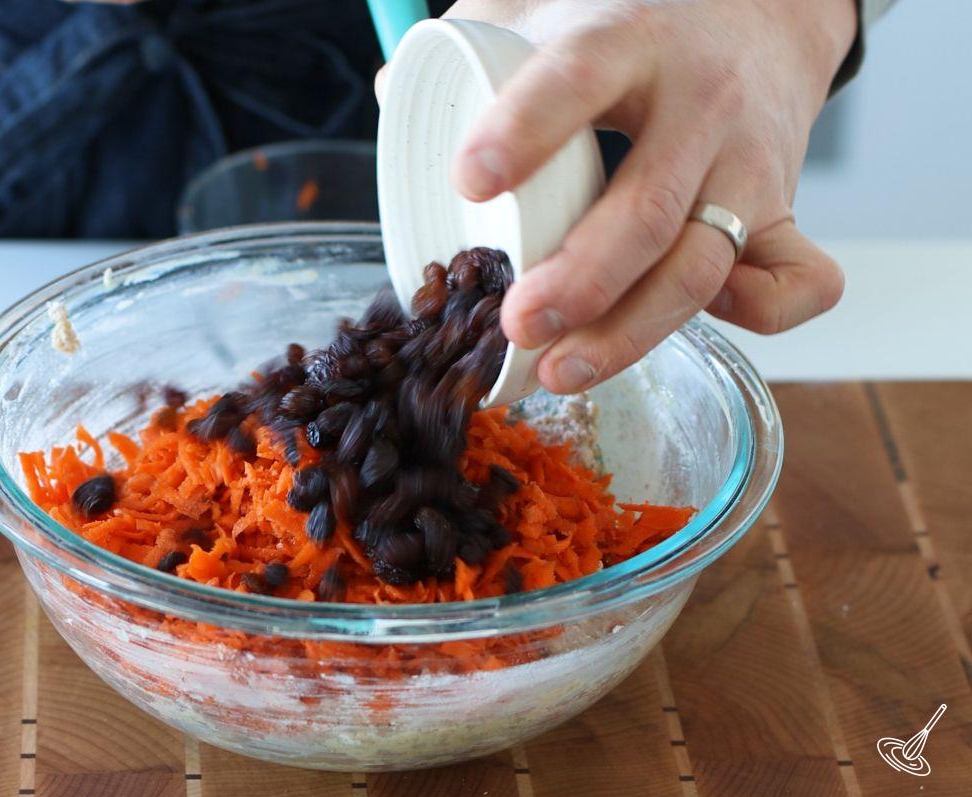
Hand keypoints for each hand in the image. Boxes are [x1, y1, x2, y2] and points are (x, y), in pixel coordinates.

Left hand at [439, 0, 854, 392]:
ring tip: (562, 370)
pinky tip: (701, 324)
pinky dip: (759, 316)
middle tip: (516, 325)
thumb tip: (389, 93)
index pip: (579, 78)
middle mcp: (700, 106)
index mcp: (629, 40)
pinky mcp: (785, 210)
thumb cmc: (632, 29)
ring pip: (701, 265)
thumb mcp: (549, 11)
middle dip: (579, 282)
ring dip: (632, 332)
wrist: (760, 12)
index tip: (469, 182)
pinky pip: (798, 281)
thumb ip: (474, 47)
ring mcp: (750, 164)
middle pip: (646, 210)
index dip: (526, 128)